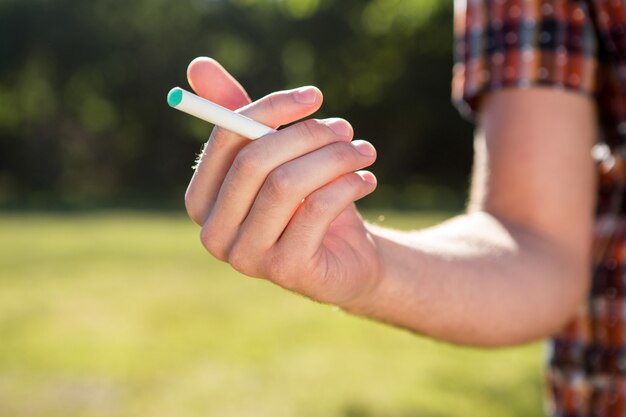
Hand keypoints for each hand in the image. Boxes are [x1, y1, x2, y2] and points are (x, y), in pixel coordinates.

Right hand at [184, 57, 381, 306]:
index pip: (226, 139)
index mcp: (201, 200)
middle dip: (308, 135)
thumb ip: (240, 115)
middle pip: (254, 161)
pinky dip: (348, 185)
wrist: (344, 258)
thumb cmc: (306, 200)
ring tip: (363, 151)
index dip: (271, 109)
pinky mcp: (285, 270)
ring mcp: (246, 257)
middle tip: (345, 127)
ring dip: (334, 158)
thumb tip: (198, 64)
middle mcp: (213, 233)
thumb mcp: (276, 155)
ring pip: (286, 184)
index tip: (314, 95)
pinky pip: (316, 210)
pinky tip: (366, 179)